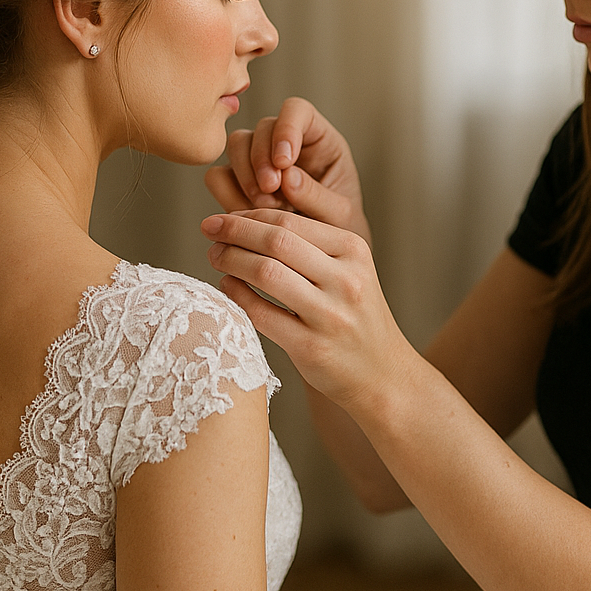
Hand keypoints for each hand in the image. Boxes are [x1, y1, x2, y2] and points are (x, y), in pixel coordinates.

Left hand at [203, 208, 414, 413]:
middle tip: (209, 230)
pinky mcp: (311, 347)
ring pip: (266, 272)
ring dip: (231, 260)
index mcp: (354, 251)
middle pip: (276, 240)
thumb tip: (248, 220)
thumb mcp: (349, 271)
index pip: (290, 221)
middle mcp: (346, 279)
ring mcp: (330, 315)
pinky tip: (226, 287)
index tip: (223, 217)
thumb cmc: (354, 316)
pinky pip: (261, 313)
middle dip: (234, 231)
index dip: (248, 216)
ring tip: (215, 256)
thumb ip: (310, 246)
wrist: (382, 374)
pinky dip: (237, 295)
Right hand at [205, 98, 372, 246]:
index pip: (296, 111)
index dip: (285, 128)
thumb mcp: (342, 216)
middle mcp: (285, 144)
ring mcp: (258, 162)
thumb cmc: (341, 231)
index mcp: (319, 140)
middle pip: (260, 128)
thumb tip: (288, 178)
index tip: (284, 162)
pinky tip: (250, 217)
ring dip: (244, 176)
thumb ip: (319, 196)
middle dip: (260, 159)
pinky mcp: (237, 184)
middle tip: (270, 192)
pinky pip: (218, 177)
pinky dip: (228, 196)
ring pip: (235, 146)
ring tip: (264, 209)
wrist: (322, 261)